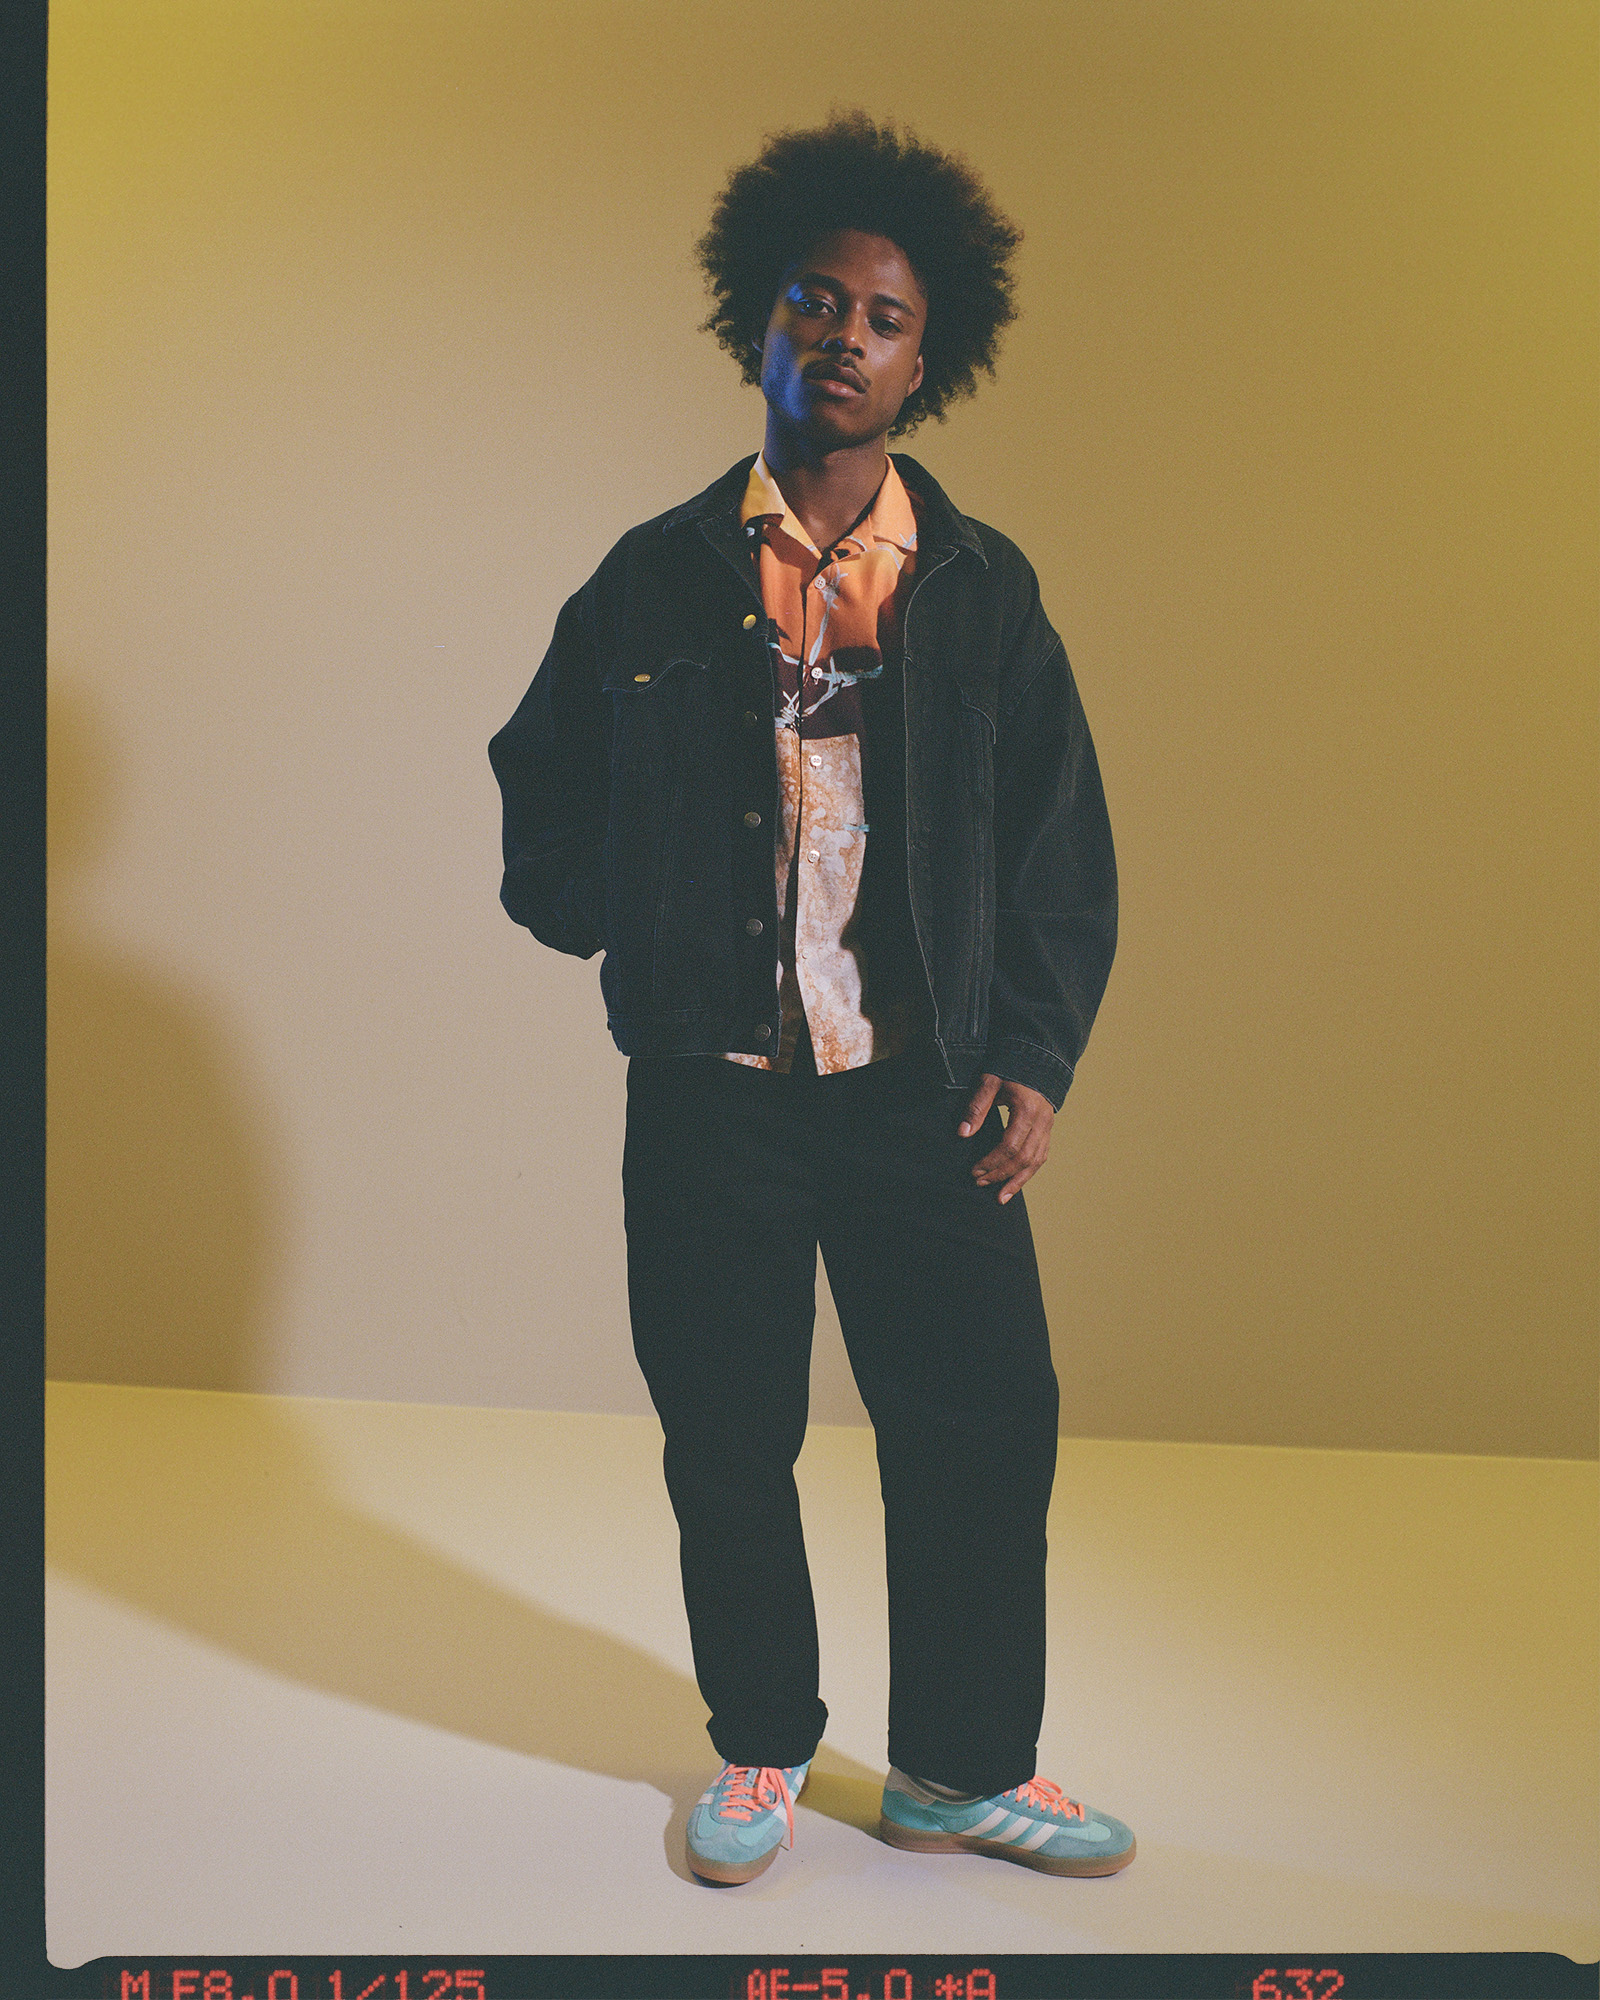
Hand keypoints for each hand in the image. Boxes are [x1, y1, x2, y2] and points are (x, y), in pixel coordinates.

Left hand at [958, 1074, 1053, 1203]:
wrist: (1035, 1058)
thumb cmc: (1008, 1068)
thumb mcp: (989, 1082)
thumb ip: (976, 1108)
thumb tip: (962, 1133)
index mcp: (1027, 1110)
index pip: (1010, 1146)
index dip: (992, 1162)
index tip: (974, 1171)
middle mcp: (1042, 1121)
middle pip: (1023, 1158)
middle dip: (1001, 1174)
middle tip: (980, 1184)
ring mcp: (1048, 1127)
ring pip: (1036, 1162)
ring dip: (1017, 1181)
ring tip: (1001, 1197)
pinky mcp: (1048, 1130)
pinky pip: (1041, 1156)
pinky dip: (1029, 1172)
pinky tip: (1016, 1182)